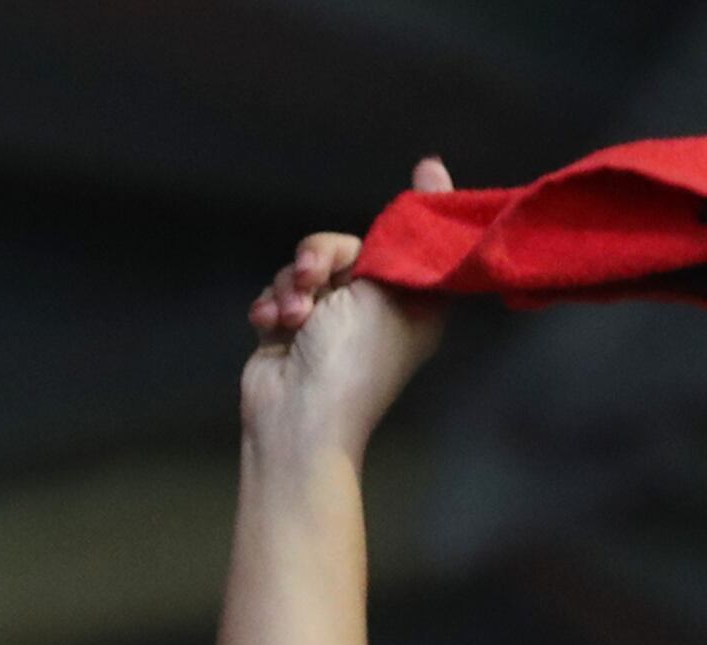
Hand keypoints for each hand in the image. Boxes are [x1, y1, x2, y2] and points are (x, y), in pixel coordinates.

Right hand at [239, 157, 451, 464]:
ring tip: (293, 318)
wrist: (298, 416)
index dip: (408, 216)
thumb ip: (406, 229)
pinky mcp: (292, 330)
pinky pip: (278, 294)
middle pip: (344, 247)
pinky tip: (273, 328)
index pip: (410, 244)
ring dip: (291, 287)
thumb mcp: (390, 288)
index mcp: (414, 305)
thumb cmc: (354, 359)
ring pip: (304, 268)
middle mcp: (375, 311)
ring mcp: (331, 322)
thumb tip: (433, 167)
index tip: (425, 169)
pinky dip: (272, 307)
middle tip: (315, 278)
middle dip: (320, 258)